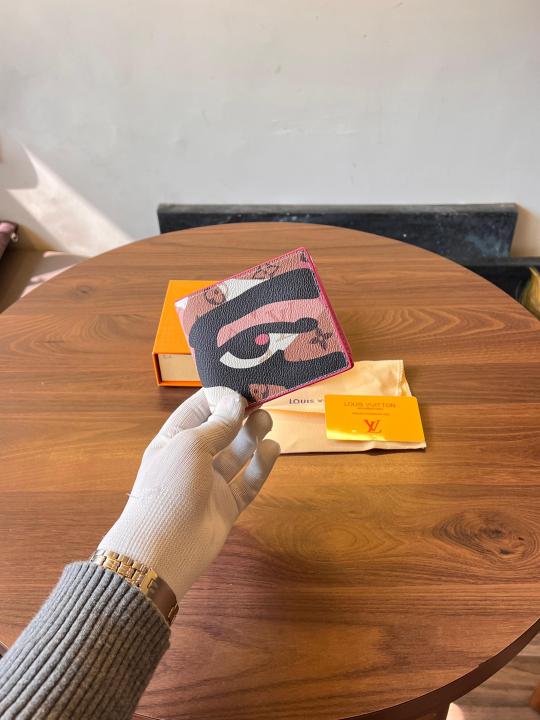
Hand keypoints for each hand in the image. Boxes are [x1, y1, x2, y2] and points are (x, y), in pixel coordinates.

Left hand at [99, 390, 279, 599]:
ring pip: (237, 454)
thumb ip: (217, 424)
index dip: (219, 397)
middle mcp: (192, 460)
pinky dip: (261, 465)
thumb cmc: (168, 489)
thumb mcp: (190, 445)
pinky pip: (248, 481)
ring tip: (267, 421)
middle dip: (240, 415)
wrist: (164, 549)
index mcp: (173, 440)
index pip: (198, 409)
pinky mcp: (227, 506)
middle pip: (221, 430)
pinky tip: (272, 449)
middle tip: (261, 402)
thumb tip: (236, 402)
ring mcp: (210, 484)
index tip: (242, 387)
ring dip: (252, 436)